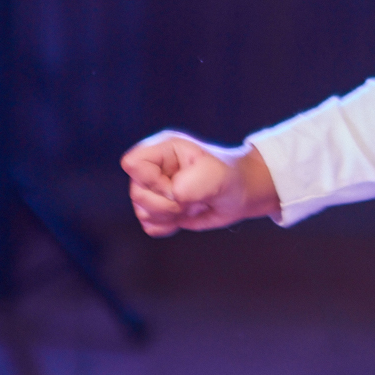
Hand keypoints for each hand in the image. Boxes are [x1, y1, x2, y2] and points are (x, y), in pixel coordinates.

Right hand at [121, 131, 277, 236]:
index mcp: (164, 148)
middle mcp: (154, 168)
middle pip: (136, 193)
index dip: (152, 181)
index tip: (177, 187)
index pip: (133, 164)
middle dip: (166, 204)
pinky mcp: (159, 210)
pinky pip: (150, 226)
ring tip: (192, 205)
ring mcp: (154, 189)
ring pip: (142, 212)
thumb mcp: (216, 175)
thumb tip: (173, 197)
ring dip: (170, 216)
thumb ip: (191, 184)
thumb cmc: (230, 177)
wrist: (242, 194)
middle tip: (192, 200)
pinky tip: (185, 216)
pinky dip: (168, 226)